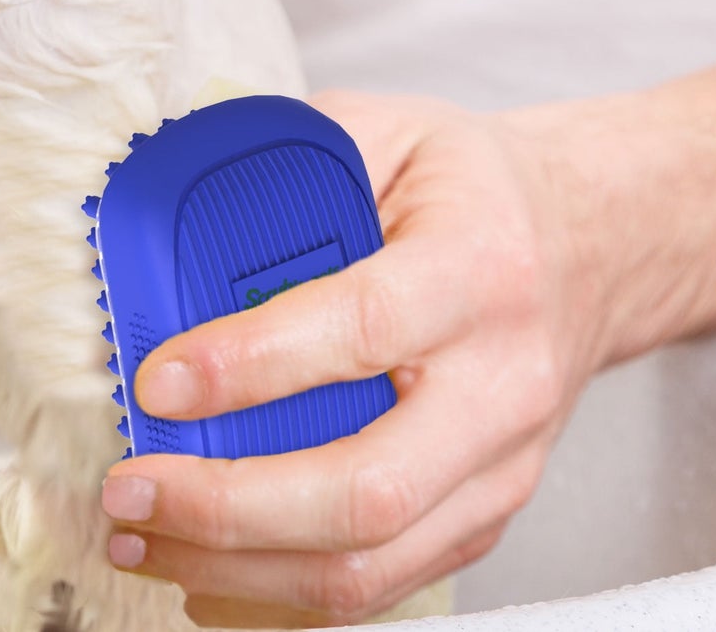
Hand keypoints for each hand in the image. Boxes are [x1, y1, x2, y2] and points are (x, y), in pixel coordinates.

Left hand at [99, 92, 613, 627]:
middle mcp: (502, 383)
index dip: (249, 365)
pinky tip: (206, 575)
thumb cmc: (470, 186)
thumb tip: (173, 212)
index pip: (361, 329)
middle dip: (229, 506)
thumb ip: (292, 164)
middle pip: (367, 488)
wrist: (587, 244)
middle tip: (128, 488)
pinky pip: (383, 587)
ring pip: (372, 563)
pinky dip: (283, 597)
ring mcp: (502, 467)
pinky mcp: (487, 517)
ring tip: (140, 541)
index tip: (156, 379)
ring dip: (240, 568)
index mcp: (477, 267)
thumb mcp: (389, 130)